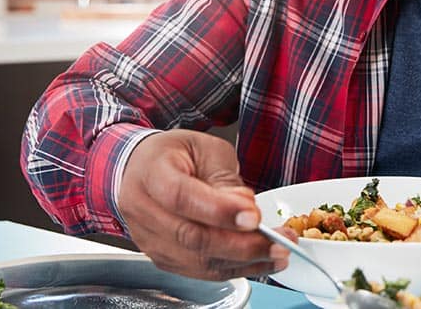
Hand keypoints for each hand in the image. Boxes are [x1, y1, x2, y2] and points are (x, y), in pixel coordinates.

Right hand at [116, 129, 288, 279]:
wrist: (142, 169)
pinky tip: (258, 261)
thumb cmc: (175, 155)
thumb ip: (225, 179)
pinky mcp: (162, 258)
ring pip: (197, 261)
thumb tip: (246, 209)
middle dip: (241, 245)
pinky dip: (233, 268)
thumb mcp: (206, 149)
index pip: (181, 196)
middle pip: (191, 237)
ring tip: (277, 254)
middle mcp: (143, 209)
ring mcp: (149, 239)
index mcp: (151, 172)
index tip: (254, 217)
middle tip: (278, 243)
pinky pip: (199, 271)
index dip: (219, 211)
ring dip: (243, 262)